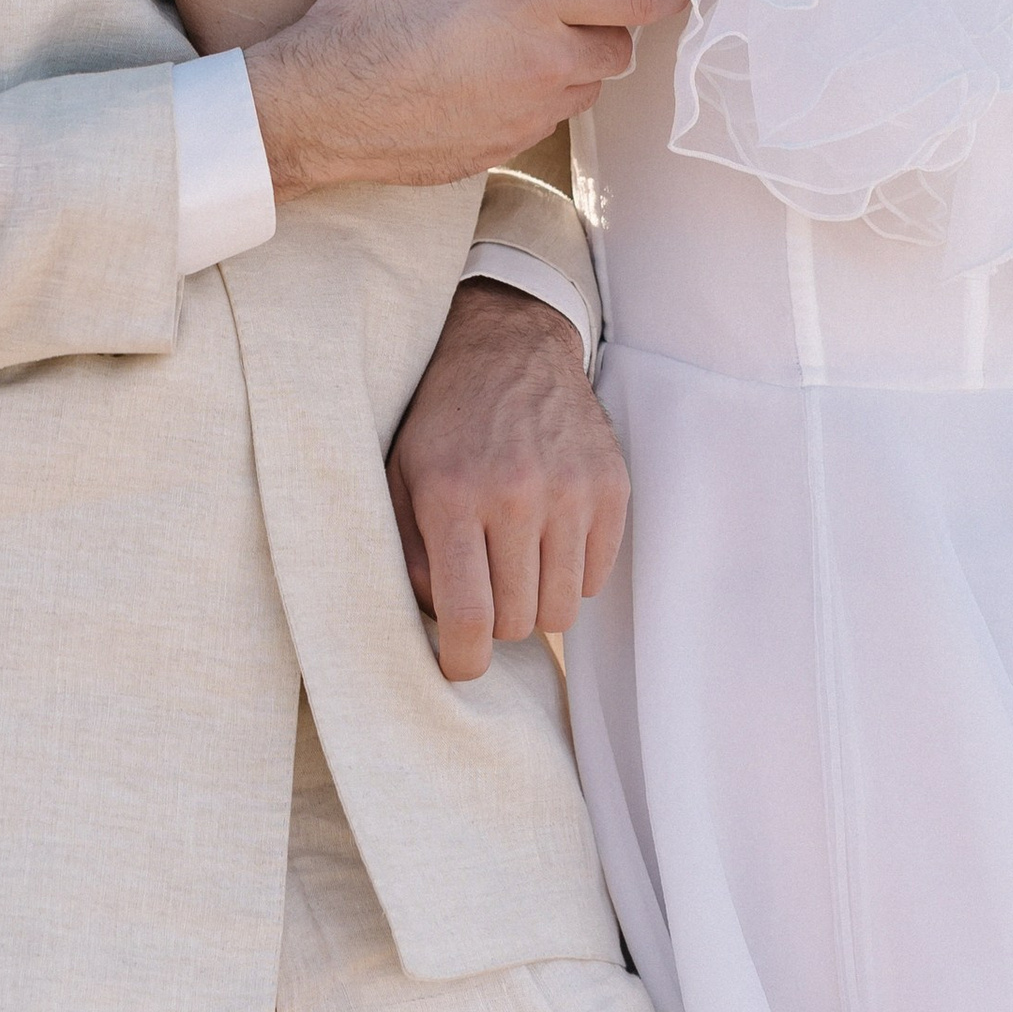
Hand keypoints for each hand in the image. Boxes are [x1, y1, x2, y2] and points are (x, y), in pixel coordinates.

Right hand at [245, 0, 680, 196]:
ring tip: (541, 45)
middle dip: (609, 28)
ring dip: (577, 68)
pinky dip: (537, 104)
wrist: (321, 108)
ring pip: (587, 90)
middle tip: (581, 7)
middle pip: (620, 47)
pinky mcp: (505, 148)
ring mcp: (529, 111)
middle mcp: (546, 59)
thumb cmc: (356, 13)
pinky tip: (499, 83)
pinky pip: (545, 125)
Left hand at [389, 280, 628, 683]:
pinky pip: (596, 577)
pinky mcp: (611, 487)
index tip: (461, 666)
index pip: (469, 617)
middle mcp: (516, 495)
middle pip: (520, 621)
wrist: (510, 346)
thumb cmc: (445, 420)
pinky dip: (571, 573)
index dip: (464, 661)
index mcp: (453, 496)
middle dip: (498, 623)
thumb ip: (408, 555)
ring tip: (516, 566)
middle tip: (485, 591)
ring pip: (563, 609)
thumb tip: (436, 626)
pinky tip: (548, 539)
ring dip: (537, 602)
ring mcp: (572, 490)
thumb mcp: (401, 478)